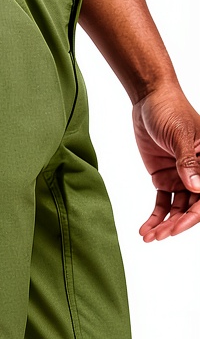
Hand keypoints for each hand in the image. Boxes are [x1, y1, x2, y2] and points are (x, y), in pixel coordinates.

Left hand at [132, 84, 199, 241]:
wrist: (149, 100)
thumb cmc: (171, 111)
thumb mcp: (180, 136)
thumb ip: (188, 162)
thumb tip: (196, 188)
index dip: (193, 215)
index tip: (176, 228)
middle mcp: (198, 172)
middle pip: (192, 206)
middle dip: (175, 224)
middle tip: (158, 237)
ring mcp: (182, 177)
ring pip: (177, 208)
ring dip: (164, 224)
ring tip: (148, 237)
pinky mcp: (165, 178)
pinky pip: (162, 202)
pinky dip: (155, 217)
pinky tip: (145, 229)